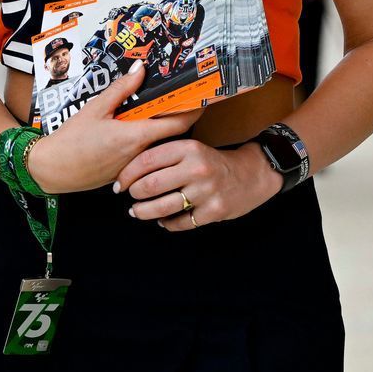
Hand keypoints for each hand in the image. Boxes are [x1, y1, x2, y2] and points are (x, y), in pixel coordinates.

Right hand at [24, 65, 202, 194]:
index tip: (201, 99)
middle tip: (176, 97)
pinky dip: (142, 140)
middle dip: (174, 116)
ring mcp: (133, 165)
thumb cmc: (71, 140)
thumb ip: (121, 89)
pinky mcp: (124, 171)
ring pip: (155, 144)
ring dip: (157, 128)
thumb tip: (140, 70)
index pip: (177, 124)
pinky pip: (141, 153)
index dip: (192, 111)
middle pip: (168, 133)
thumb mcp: (95, 108)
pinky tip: (129, 130)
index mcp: (135, 136)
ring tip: (149, 111)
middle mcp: (140, 153)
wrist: (52, 169)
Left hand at [114, 138, 281, 229]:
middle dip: (134, 195)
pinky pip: (182, 222)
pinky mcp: (214, 211)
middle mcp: (197, 168)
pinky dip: (168, 224)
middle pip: (151, 185)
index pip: (146, 160)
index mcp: (188, 147)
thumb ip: (166, 155)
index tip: (119, 183)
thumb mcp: (192, 148)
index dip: (127, 174)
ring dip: (145, 212)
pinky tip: (163, 221)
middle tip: (129, 198)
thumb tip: (129, 171)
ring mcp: (206, 191)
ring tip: (137, 212)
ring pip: (163, 207)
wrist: (252, 174)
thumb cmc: (214, 161)